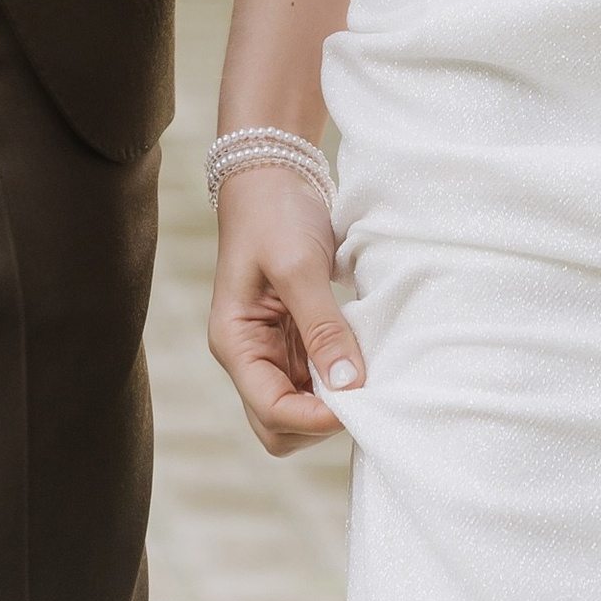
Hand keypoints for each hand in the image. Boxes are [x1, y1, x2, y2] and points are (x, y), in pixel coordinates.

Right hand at [209, 168, 364, 455]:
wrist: (272, 174)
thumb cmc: (274, 214)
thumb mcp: (298, 267)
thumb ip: (322, 327)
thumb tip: (349, 384)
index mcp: (235, 343)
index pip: (271, 411)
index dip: (315, 418)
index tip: (358, 400)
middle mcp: (248, 356)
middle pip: (279, 426)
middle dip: (320, 420)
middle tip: (363, 391)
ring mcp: (270, 350)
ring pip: (299, 409)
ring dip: (331, 402)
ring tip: (365, 371)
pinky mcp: (292, 339)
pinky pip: (314, 380)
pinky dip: (337, 379)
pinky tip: (358, 357)